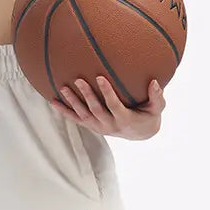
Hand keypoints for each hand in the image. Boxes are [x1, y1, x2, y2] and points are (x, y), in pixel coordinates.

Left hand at [50, 75, 165, 140]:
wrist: (140, 133)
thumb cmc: (148, 116)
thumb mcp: (157, 108)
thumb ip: (157, 96)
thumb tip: (155, 82)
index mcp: (124, 119)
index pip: (114, 105)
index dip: (107, 92)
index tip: (100, 77)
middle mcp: (109, 125)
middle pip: (95, 110)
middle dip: (87, 95)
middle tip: (78, 80)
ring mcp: (98, 127)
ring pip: (83, 115)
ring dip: (73, 102)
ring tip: (63, 88)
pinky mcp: (91, 126)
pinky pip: (76, 119)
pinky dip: (64, 111)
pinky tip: (53, 102)